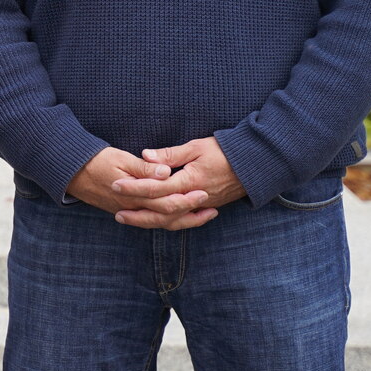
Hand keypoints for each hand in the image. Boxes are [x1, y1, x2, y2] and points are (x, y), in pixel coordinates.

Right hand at [67, 147, 214, 229]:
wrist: (71, 172)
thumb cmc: (96, 161)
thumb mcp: (121, 158)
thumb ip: (145, 168)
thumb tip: (167, 172)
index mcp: (134, 195)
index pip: (166, 202)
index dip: (187, 199)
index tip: (205, 192)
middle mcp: (133, 208)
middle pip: (168, 217)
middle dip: (191, 213)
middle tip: (211, 207)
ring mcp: (129, 212)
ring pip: (161, 223)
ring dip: (184, 221)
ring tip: (203, 216)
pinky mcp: (127, 211)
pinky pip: (152, 221)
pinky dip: (169, 221)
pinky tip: (179, 216)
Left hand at [111, 137, 244, 228]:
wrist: (255, 165)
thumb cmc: (224, 151)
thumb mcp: (196, 147)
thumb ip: (169, 154)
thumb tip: (144, 155)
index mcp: (189, 181)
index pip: (156, 188)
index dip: (134, 187)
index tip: (115, 184)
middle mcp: (194, 198)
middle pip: (161, 212)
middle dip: (138, 214)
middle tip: (117, 213)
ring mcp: (201, 205)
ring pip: (172, 220)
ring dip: (149, 222)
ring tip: (130, 220)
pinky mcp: (206, 207)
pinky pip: (184, 220)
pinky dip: (168, 223)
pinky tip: (154, 222)